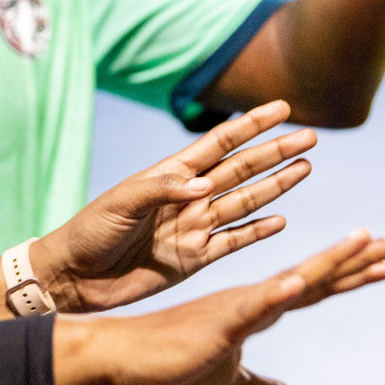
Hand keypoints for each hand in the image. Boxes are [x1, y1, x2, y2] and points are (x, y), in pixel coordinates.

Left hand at [39, 100, 314, 312]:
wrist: (74, 276)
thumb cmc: (89, 231)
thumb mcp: (120, 204)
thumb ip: (161, 190)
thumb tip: (204, 185)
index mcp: (169, 175)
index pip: (219, 144)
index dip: (251, 125)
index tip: (282, 108)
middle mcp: (188, 197)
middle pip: (241, 169)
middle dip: (275, 152)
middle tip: (310, 137)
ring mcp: (193, 227)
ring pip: (245, 201)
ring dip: (275, 185)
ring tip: (305, 167)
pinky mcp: (194, 259)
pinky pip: (234, 241)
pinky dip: (258, 231)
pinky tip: (282, 220)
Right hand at [56, 228, 384, 384]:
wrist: (123, 357)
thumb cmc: (171, 362)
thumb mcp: (231, 382)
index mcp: (257, 307)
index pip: (317, 286)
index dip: (357, 272)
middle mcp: (253, 298)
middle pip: (318, 275)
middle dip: (362, 258)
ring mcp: (238, 308)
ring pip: (294, 281)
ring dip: (331, 262)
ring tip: (365, 240)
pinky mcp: (218, 325)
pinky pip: (252, 307)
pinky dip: (276, 294)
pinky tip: (299, 284)